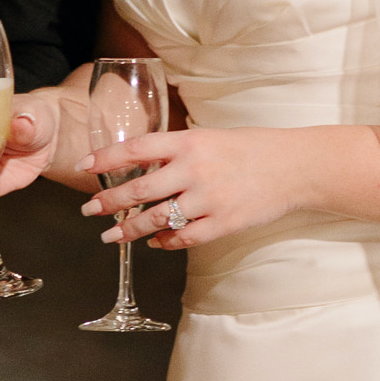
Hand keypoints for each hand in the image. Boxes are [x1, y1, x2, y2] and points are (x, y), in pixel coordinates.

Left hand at [80, 127, 313, 250]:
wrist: (295, 167)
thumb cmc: (251, 149)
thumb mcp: (210, 138)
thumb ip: (176, 151)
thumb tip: (140, 166)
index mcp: (190, 142)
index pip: (136, 149)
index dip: (106, 159)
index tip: (84, 166)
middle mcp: (195, 169)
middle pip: (139, 190)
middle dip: (108, 203)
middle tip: (89, 211)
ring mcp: (209, 199)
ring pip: (157, 219)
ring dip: (130, 230)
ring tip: (112, 236)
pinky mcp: (224, 223)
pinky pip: (184, 238)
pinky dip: (165, 242)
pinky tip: (154, 242)